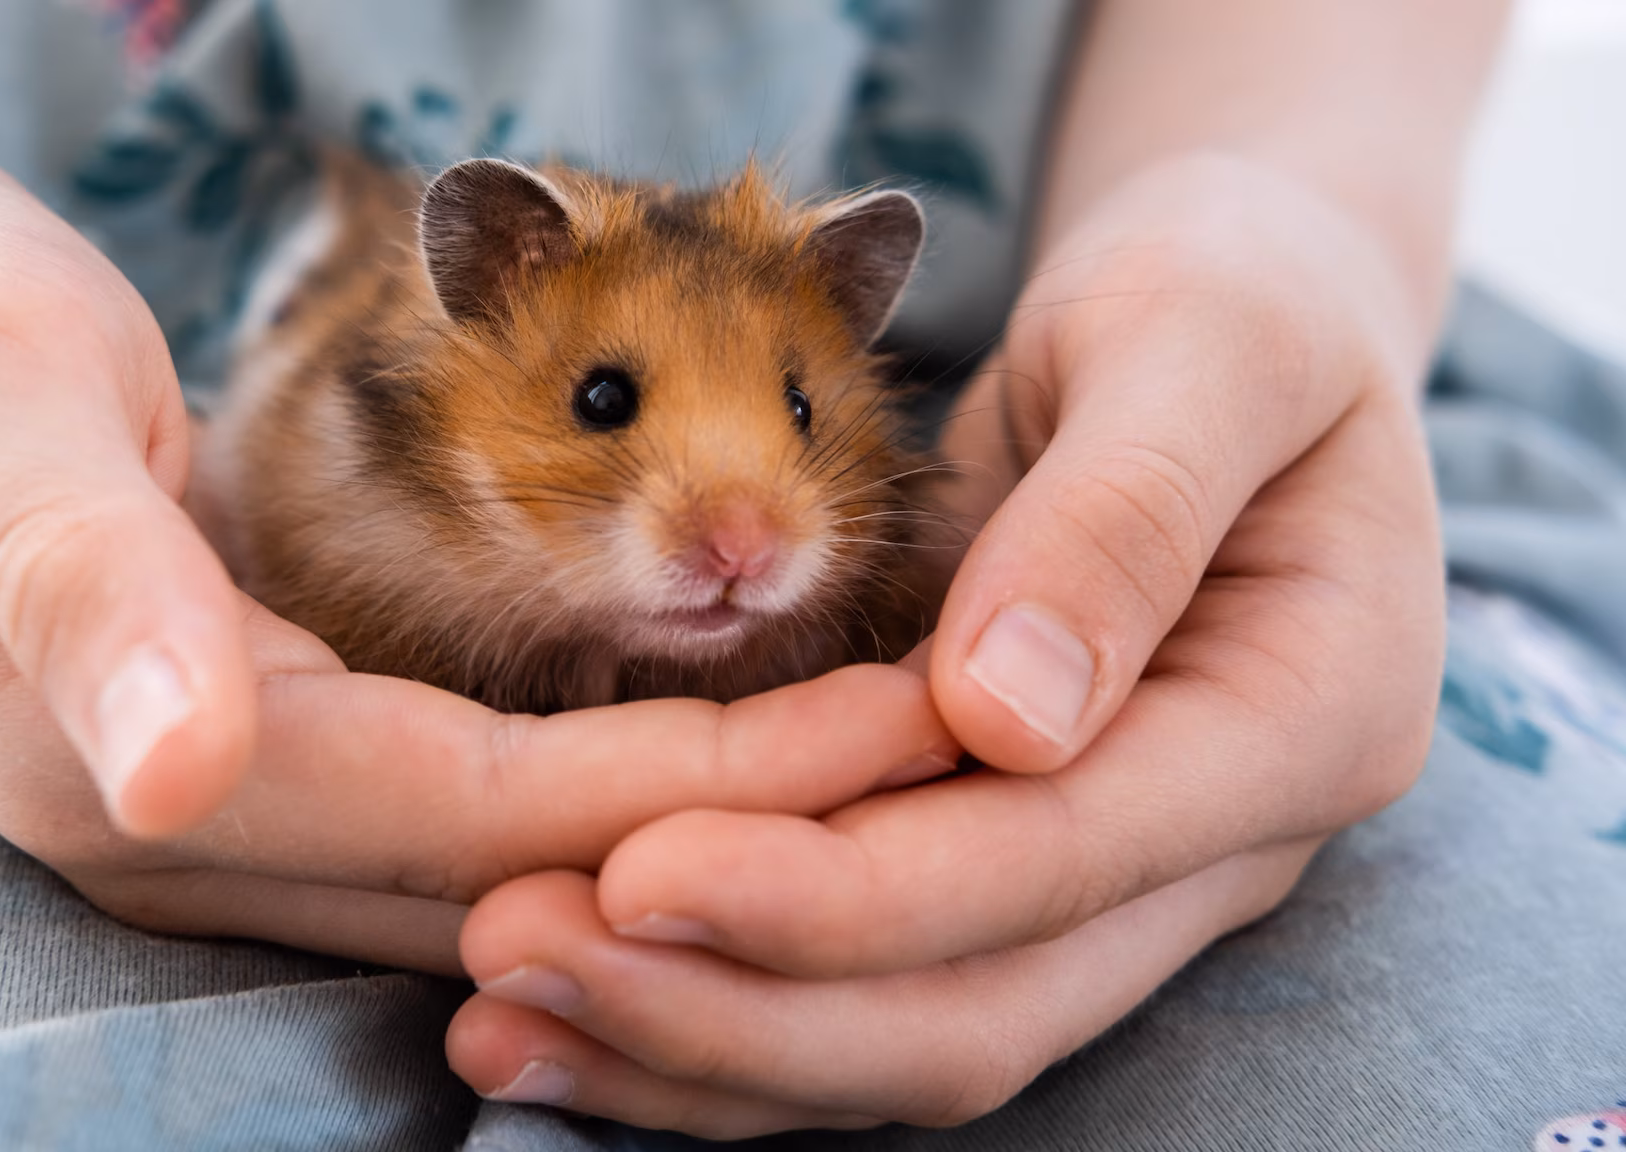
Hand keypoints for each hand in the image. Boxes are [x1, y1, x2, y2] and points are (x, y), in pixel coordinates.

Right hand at [0, 131, 953, 970]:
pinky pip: (470, 789)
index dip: (703, 784)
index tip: (900, 726)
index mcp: (136, 760)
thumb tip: (180, 766)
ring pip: (514, 843)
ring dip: (705, 800)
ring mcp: (221, 798)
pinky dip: (613, 760)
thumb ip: (76, 576)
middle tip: (961, 740)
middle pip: (526, 856)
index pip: (486, 808)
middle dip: (747, 813)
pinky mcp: (249, 747)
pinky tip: (729, 704)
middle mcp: (193, 819)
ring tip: (893, 734)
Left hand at [447, 154, 1447, 1132]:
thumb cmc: (1231, 292)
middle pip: (971, 1006)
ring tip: (496, 1014)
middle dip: (735, 1005)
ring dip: (695, 1038)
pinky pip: (857, 980)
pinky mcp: (996, 864)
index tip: (641, 874)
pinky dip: (709, 999)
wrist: (1233, 332)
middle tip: (517, 956)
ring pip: (901, 1034)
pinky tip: (562, 996)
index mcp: (1304, 718)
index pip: (1057, 860)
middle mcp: (1210, 843)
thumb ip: (1124, 510)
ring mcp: (1104, 875)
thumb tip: (1002, 720)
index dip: (846, 893)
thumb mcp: (1202, 334)